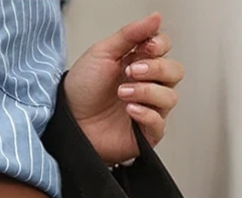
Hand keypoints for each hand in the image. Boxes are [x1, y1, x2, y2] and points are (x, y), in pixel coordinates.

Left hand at [64, 12, 184, 165]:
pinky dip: (146, 114)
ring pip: (169, 97)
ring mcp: (147, 110)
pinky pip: (159, 123)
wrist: (67, 121)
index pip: (165, 50)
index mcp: (139, 63)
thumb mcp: (102, 53)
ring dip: (147, 92)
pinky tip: (129, 110)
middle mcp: (146, 86)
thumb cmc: (81, 90)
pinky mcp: (144, 134)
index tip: (146, 47)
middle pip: (174, 72)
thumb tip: (156, 17)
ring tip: (122, 93)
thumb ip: (131, 34)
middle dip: (156, 69)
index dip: (160, 46)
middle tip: (131, 71)